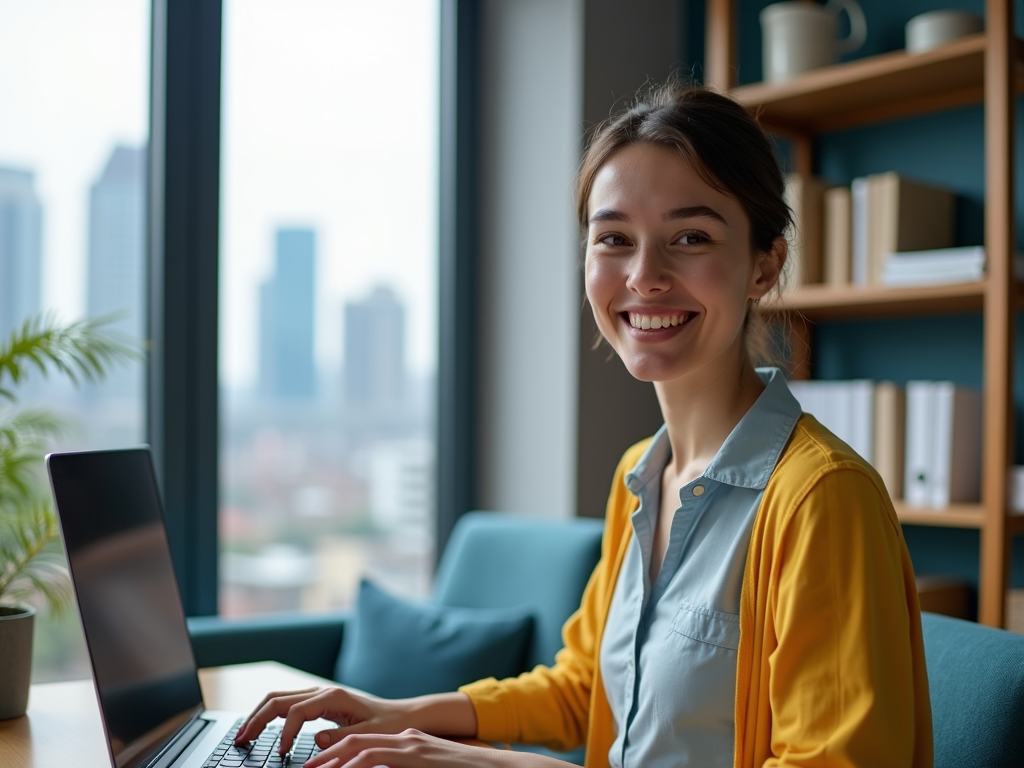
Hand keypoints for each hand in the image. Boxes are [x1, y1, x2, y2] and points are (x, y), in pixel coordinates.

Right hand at [234, 686, 414, 755]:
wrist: (402, 715)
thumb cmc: (388, 725)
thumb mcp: (368, 735)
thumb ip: (341, 737)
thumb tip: (314, 740)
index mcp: (332, 697)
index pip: (295, 712)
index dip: (283, 734)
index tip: (280, 753)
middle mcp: (322, 692)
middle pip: (277, 699)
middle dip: (256, 719)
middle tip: (240, 741)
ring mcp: (319, 695)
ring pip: (278, 698)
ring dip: (258, 715)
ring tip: (243, 735)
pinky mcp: (319, 702)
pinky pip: (287, 703)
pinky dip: (270, 715)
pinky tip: (262, 729)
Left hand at [307, 729, 518, 767]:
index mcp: (407, 744)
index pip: (363, 744)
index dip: (336, 756)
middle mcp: (406, 740)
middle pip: (355, 742)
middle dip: (327, 756)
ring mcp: (412, 746)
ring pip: (362, 747)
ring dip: (335, 761)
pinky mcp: (418, 755)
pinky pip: (378, 756)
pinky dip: (356, 764)